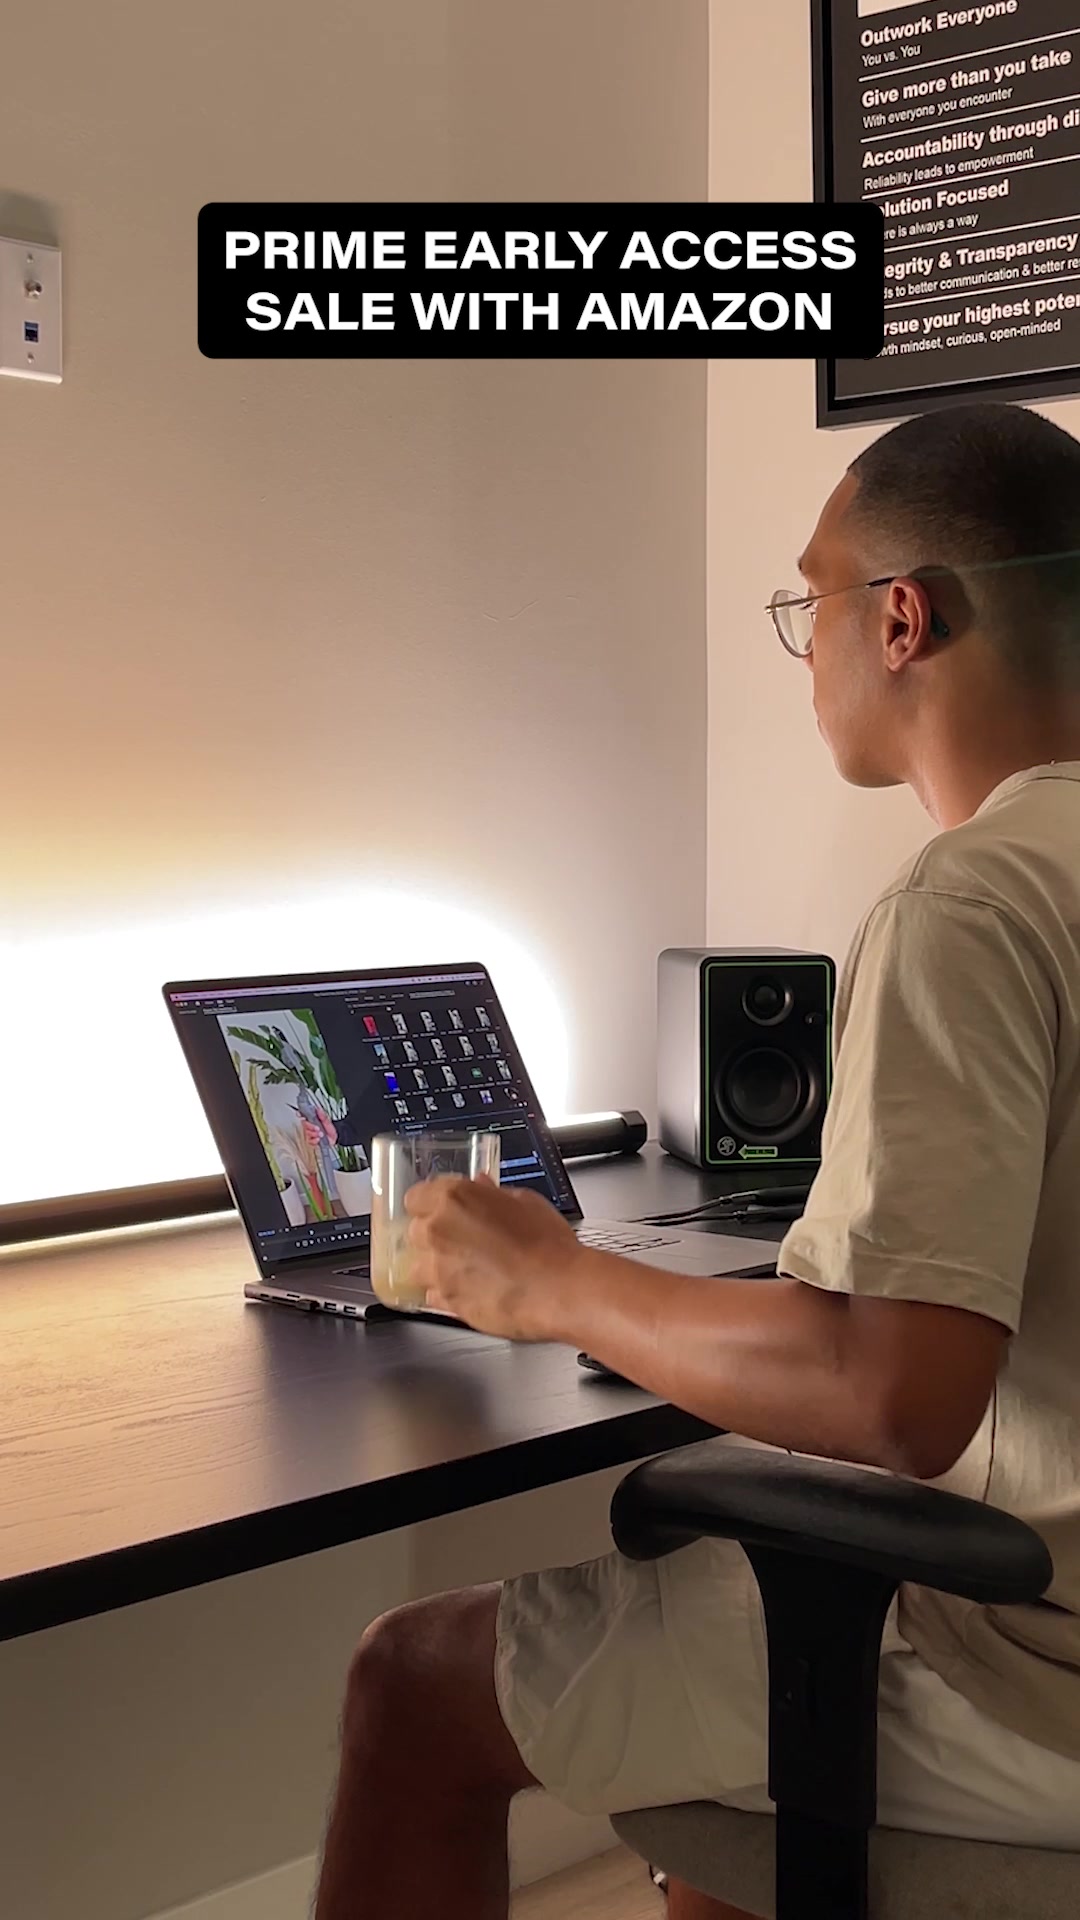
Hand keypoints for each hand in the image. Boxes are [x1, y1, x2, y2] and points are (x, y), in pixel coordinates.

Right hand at [302, 1109, 337, 1148]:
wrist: (334, 1139)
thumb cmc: (330, 1129)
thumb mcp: (328, 1121)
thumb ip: (323, 1116)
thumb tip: (318, 1109)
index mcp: (312, 1119)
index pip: (303, 1115)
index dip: (300, 1114)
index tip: (300, 1114)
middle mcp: (309, 1126)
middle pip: (304, 1124)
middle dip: (311, 1126)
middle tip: (318, 1128)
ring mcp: (309, 1133)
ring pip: (307, 1133)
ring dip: (314, 1134)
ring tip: (321, 1134)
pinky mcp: (311, 1141)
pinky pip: (309, 1141)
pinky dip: (314, 1140)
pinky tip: (318, 1139)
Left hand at [403, 1174, 584, 1341]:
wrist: (561, 1289)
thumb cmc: (549, 1246)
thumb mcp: (526, 1202)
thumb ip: (493, 1194)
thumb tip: (483, 1188)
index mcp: (453, 1199)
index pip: (415, 1197)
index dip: (430, 1204)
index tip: (441, 1210)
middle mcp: (437, 1231)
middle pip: (414, 1231)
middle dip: (434, 1236)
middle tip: (463, 1240)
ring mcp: (438, 1270)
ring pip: (419, 1266)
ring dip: (437, 1267)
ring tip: (469, 1269)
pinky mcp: (445, 1302)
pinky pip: (433, 1296)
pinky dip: (446, 1293)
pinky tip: (473, 1288)